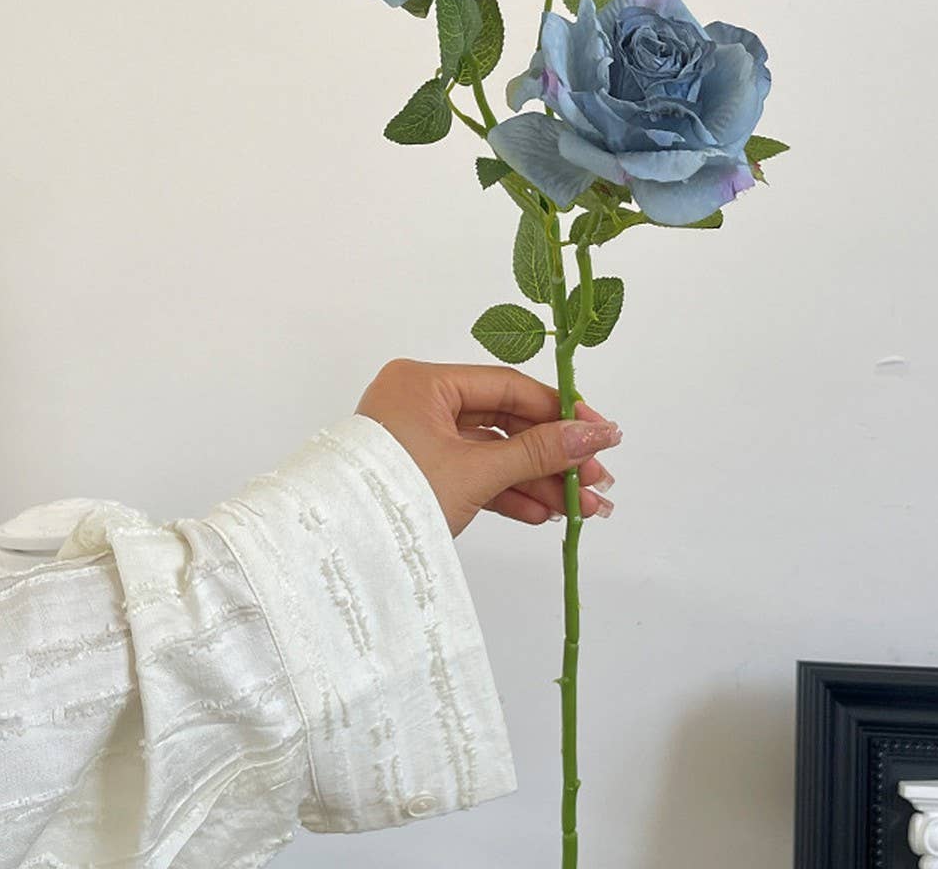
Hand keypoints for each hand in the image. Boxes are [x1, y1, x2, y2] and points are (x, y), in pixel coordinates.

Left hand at [356, 359, 621, 536]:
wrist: (336, 554)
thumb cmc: (395, 499)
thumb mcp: (475, 471)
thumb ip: (539, 452)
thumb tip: (596, 433)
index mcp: (425, 382)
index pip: (508, 386)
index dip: (559, 411)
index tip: (600, 432)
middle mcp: (421, 403)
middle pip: (506, 422)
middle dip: (554, 456)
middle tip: (598, 480)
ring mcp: (420, 440)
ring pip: (494, 454)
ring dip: (538, 481)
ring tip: (582, 510)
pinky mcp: (421, 475)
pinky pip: (474, 476)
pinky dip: (507, 494)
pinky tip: (544, 514)